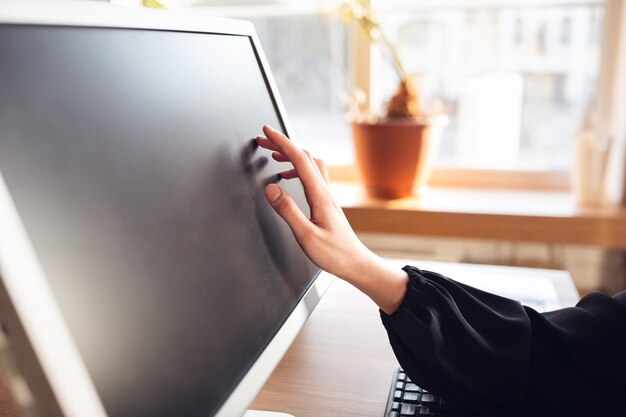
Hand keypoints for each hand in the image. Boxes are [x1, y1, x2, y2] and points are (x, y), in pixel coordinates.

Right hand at [256, 125, 407, 313]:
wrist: (355, 263)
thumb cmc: (334, 254)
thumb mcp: (306, 235)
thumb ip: (288, 210)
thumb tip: (270, 188)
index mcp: (320, 195)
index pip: (299, 160)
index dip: (282, 142)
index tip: (266, 131)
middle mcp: (325, 191)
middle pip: (304, 157)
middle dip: (282, 144)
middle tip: (263, 140)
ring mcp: (327, 195)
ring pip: (309, 164)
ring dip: (290, 155)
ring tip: (272, 154)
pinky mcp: (326, 202)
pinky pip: (312, 175)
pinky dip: (297, 168)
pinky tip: (287, 177)